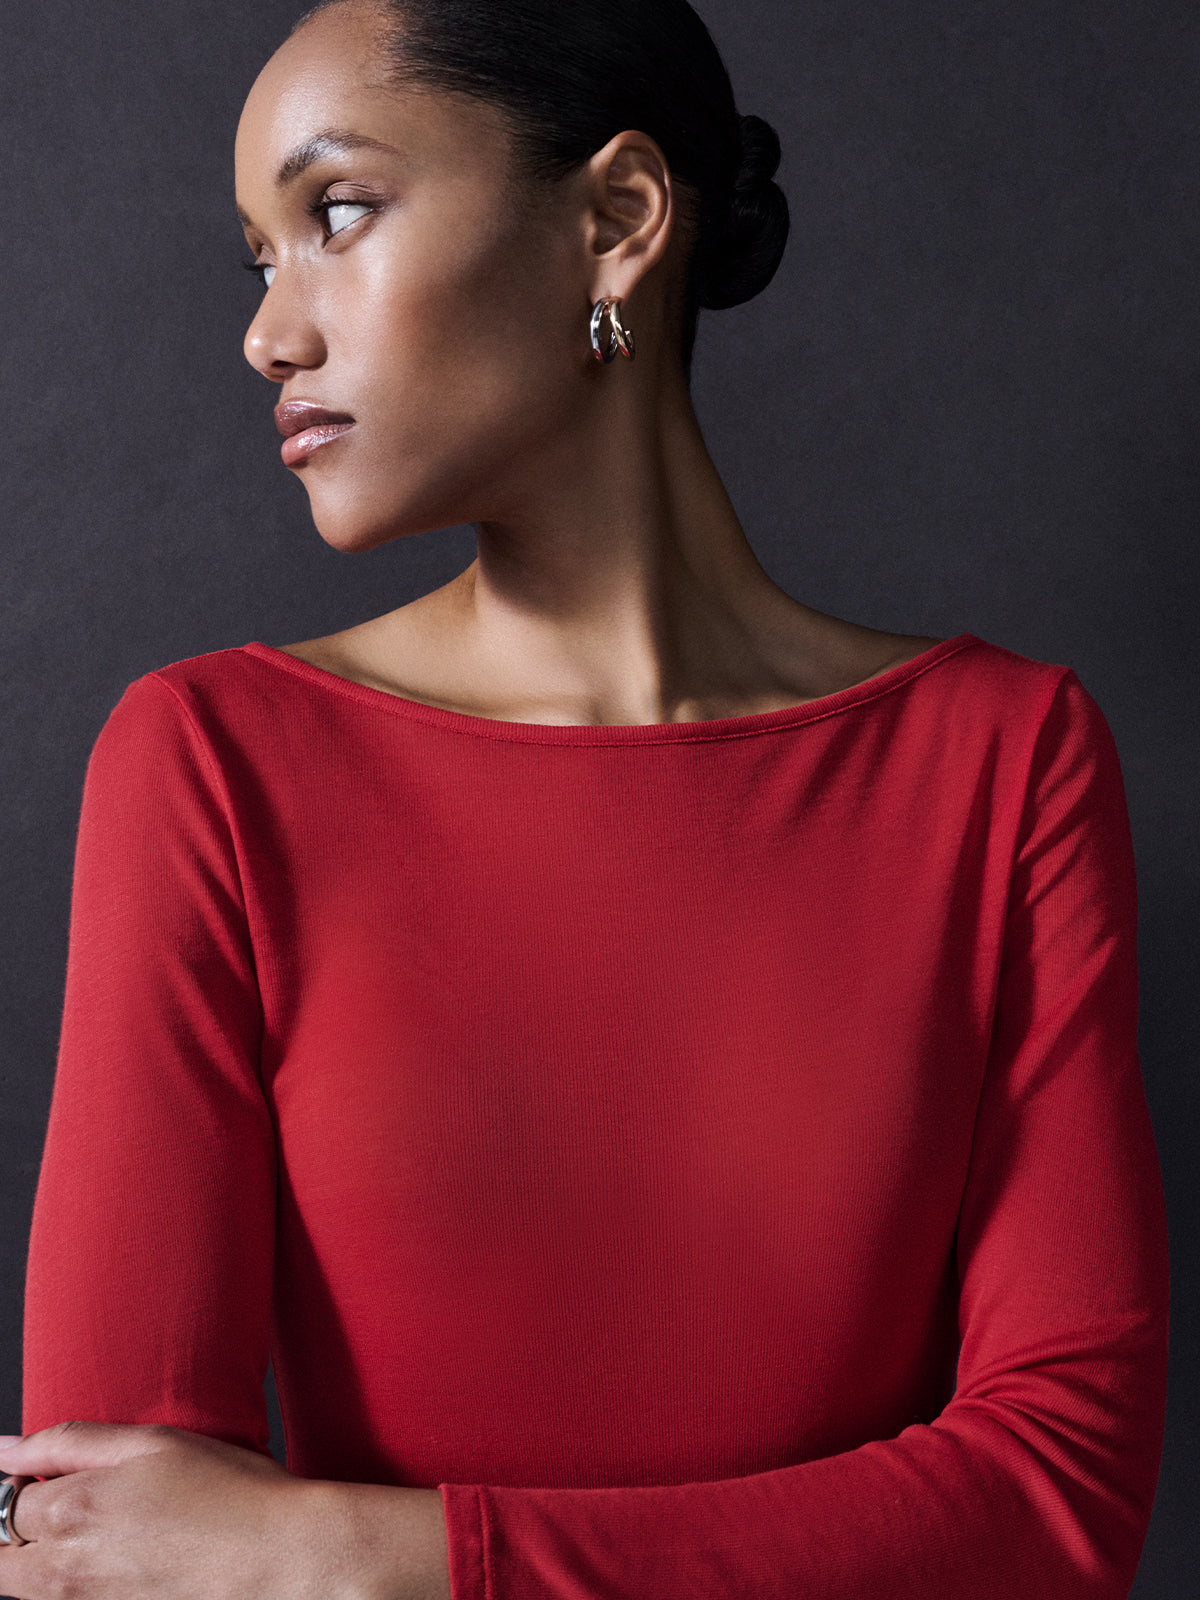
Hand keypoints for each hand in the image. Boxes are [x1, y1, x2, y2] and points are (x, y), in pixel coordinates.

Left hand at [0, 1419, 360, 1599]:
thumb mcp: (153, 1441)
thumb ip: (66, 1442)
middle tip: (58, 1510)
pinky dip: (79, 1583)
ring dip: (43, 1562)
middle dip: (14, 1535)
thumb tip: (4, 1448)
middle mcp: (66, 1570)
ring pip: (30, 1590)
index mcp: (72, 1509)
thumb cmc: (230, 1491)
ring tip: (104, 1533)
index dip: (20, 1485)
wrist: (282, 1558)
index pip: (2, 1502)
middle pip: (1, 1563)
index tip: (46, 1477)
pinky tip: (127, 1559)